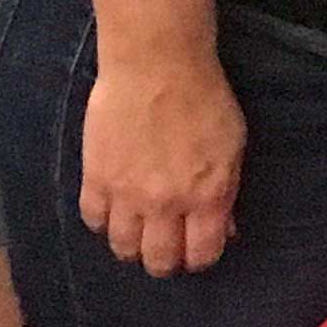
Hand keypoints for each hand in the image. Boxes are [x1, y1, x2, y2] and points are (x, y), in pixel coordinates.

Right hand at [77, 53, 247, 275]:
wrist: (157, 64)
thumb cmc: (204, 98)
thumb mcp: (233, 146)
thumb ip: (226, 192)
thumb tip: (225, 229)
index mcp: (207, 195)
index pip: (202, 254)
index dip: (200, 259)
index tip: (196, 252)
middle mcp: (166, 203)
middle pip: (159, 261)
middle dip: (164, 262)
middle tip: (165, 250)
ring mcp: (127, 193)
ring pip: (122, 247)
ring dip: (132, 246)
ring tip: (137, 233)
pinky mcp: (95, 177)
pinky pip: (93, 219)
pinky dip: (103, 221)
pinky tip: (113, 210)